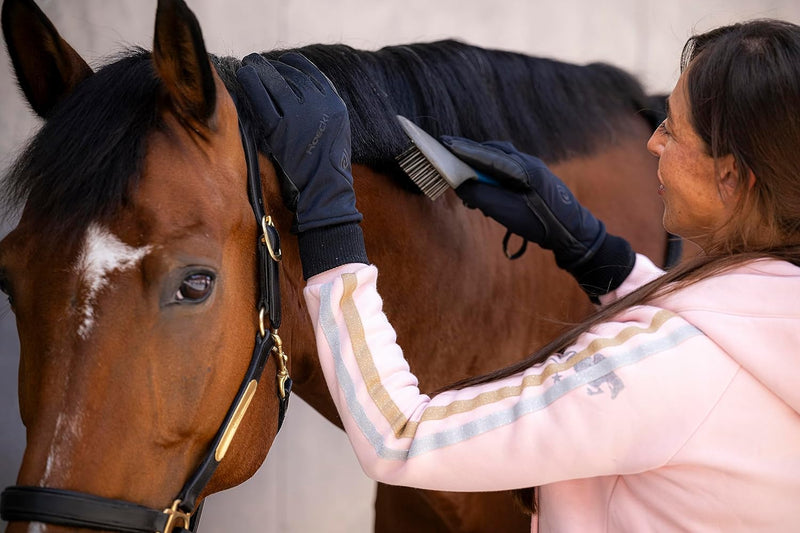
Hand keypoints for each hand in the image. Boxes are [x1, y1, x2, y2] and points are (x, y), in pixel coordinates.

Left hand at [237, 52, 361, 233]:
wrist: (326, 188)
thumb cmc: (326, 161)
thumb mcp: (335, 126)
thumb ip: (322, 105)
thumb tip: (296, 84)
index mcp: (334, 102)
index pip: (309, 71)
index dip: (291, 63)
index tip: (280, 63)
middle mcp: (319, 105)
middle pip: (290, 74)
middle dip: (271, 66)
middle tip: (255, 61)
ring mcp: (299, 116)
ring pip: (275, 82)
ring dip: (259, 69)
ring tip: (248, 65)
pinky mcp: (280, 130)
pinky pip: (261, 99)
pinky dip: (251, 84)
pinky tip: (244, 76)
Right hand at [440, 136, 633, 298]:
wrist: (573, 233)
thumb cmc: (541, 223)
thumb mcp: (506, 213)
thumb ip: (481, 196)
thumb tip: (461, 186)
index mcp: (522, 168)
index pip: (486, 154)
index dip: (463, 149)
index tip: (445, 142)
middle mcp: (528, 163)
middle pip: (493, 151)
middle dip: (471, 154)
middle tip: (450, 155)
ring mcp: (534, 169)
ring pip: (502, 159)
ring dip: (482, 165)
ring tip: (467, 178)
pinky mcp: (536, 179)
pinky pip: (509, 169)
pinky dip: (493, 174)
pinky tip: (488, 188)